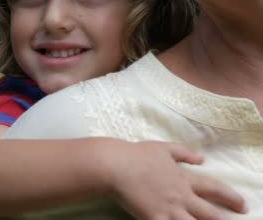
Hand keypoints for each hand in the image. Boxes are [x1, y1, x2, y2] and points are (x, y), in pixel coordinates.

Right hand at [106, 140, 247, 219]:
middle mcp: (180, 196)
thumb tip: (202, 158)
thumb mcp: (164, 148)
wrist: (118, 166)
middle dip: (225, 219)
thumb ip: (184, 153)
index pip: (213, 188)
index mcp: (183, 178)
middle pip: (209, 213)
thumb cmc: (139, 155)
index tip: (242, 204)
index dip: (230, 197)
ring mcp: (169, 210)